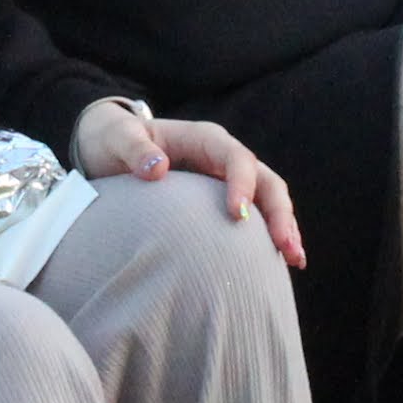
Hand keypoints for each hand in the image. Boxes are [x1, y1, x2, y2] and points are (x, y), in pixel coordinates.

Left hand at [73, 97, 305, 266]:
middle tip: (284, 246)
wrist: (106, 147)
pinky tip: (280, 265)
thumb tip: (157, 169)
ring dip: (284, 228)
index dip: (242, 183)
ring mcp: (226, 181)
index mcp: (203, 139)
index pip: (235, 157)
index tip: (236, 214)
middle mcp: (222, 158)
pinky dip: (268, 238)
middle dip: (279, 212)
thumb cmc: (112, 139)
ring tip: (296, 260)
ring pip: (267, 200)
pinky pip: (254, 218)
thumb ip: (133, 149)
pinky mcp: (220, 202)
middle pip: (265, 180)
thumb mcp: (115, 137)